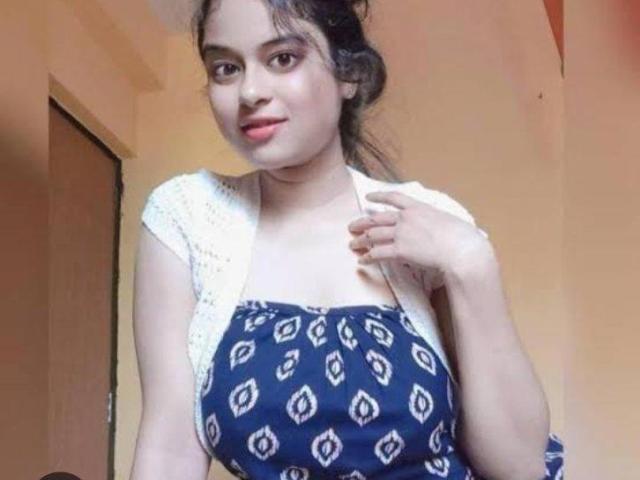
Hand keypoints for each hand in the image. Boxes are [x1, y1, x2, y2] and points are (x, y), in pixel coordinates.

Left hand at [347, 190, 488, 274]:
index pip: (394, 197)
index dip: (379, 196)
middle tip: (352, 226)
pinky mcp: (400, 251)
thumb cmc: (463, 237)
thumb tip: (438, 228)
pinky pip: (378, 253)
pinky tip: (362, 261)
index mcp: (419, 207)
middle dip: (362, 222)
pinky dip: (368, 257)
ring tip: (352, 244)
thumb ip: (436, 221)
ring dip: (361, 240)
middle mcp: (406, 218)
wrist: (461, 249)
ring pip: (373, 235)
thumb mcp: (448, 220)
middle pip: (377, 218)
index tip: (368, 197)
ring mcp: (401, 234)